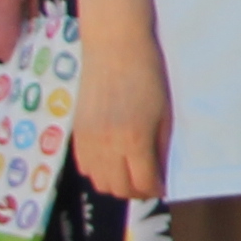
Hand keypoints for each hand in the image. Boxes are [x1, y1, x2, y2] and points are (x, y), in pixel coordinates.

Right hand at [71, 39, 169, 205]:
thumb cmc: (147, 75)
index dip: (154, 190)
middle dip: (136, 192)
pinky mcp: (75, 132)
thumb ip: (161, 147)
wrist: (114, 48)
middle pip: (118, 189)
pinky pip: (84, 167)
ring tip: (131, 172)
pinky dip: (99, 172)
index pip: (142, 183)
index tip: (161, 186)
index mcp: (135, 140)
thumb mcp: (164, 112)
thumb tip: (160, 174)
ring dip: (116, 184)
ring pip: (99, 182)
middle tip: (148, 182)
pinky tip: (112, 159)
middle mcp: (107, 145)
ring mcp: (88, 141)